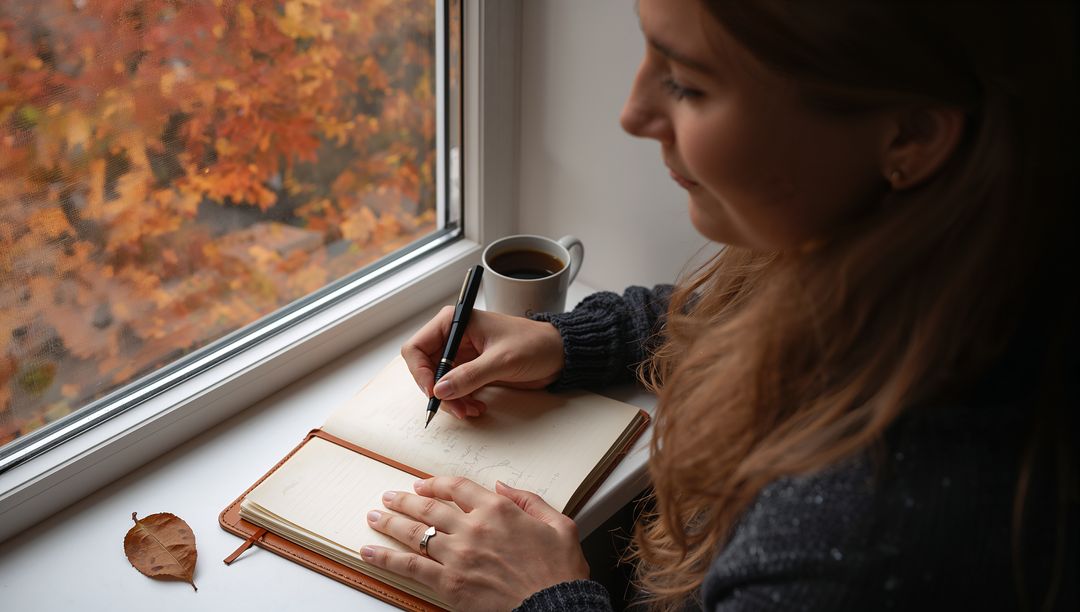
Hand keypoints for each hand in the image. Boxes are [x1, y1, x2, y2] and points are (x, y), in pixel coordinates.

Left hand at [361, 477, 589, 610]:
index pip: (457, 487)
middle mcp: (473, 528)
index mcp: (498, 510)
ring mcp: (458, 555)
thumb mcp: (559, 525)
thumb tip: (503, 487)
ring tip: (374, 517)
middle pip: (428, 507)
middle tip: (389, 497)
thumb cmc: (559, 573)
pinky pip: (409, 566)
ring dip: (390, 522)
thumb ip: (529, 500)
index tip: (422, 484)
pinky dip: (386, 557)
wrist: (554, 607)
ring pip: (415, 533)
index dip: (435, 483)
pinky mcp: (449, 583)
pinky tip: (370, 551)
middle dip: (404, 500)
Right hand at [401, 307, 564, 418]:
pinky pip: (454, 390)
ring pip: (439, 383)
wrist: (558, 354)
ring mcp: (461, 355)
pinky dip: (461, 402)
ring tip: (471, 410)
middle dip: (438, 391)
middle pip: (425, 369)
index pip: (417, 348)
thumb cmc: (534, 345)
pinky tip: (477, 407)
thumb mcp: (502, 360)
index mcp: (455, 322)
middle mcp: (454, 337)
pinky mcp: (471, 370)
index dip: (420, 372)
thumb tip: (440, 390)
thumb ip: (470, 375)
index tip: (434, 392)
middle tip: (456, 408)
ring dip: (451, 401)